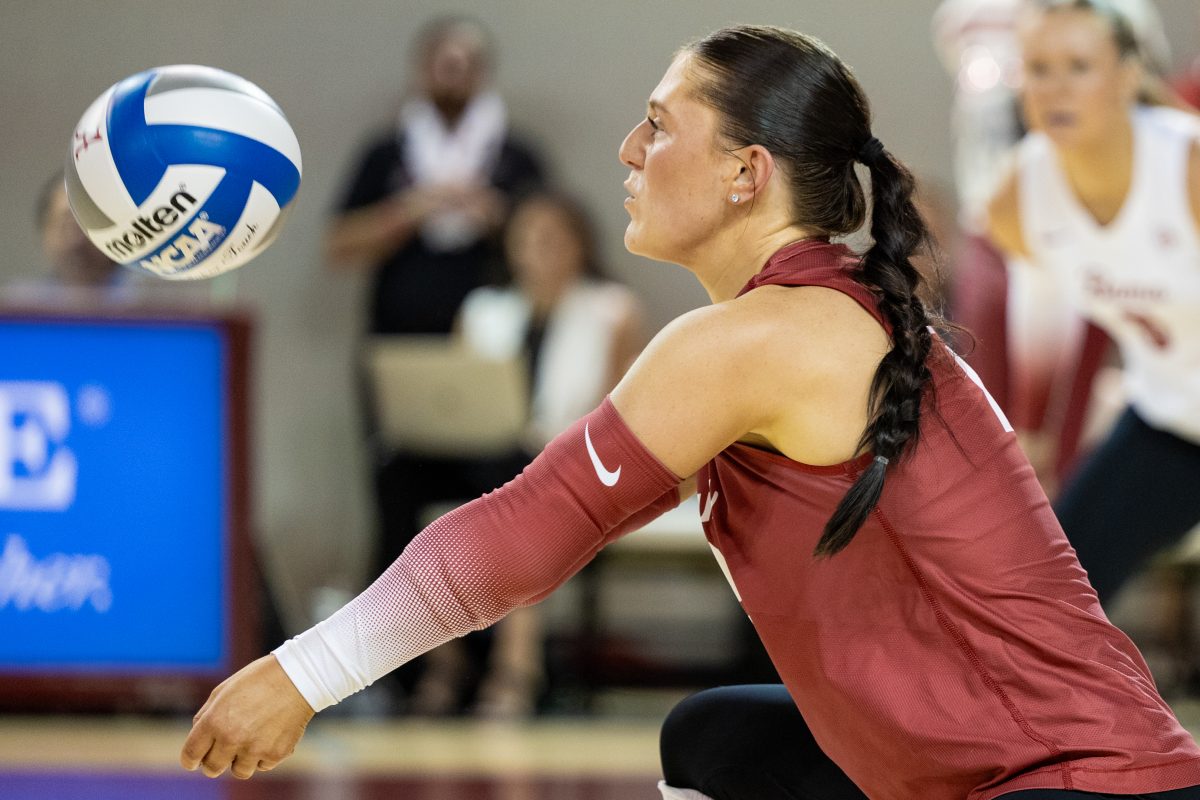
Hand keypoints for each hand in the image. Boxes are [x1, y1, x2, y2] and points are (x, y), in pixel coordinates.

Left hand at [180, 655, 314, 779]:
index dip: (190, 760)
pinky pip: (263, 765)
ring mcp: (255, 748)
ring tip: (252, 740)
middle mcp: (232, 738)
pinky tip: (271, 734)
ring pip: (239, 771)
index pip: (191, 755)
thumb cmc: (259, 680)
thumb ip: (207, 716)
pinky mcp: (276, 754)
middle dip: (214, 762)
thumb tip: (199, 739)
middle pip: (212, 768)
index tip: (194, 761)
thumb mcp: (224, 690)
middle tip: (224, 752)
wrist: (299, 677)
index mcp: (215, 721)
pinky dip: (265, 754)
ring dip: (242, 760)